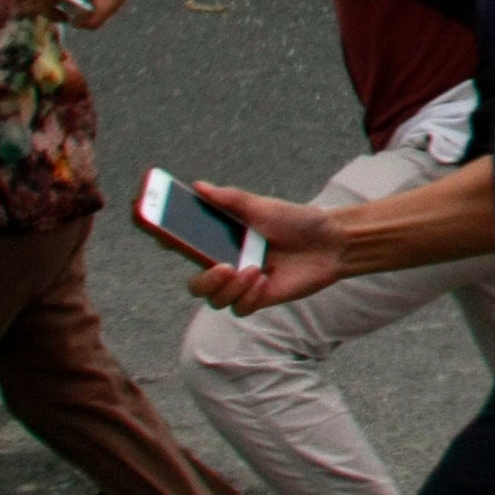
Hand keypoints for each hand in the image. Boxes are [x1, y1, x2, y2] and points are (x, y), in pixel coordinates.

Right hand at [185, 183, 346, 313]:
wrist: (332, 241)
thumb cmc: (298, 221)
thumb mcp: (264, 207)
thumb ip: (231, 200)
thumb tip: (197, 186)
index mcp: (223, 242)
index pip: (186, 248)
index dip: (169, 242)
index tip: (163, 236)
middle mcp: (228, 265)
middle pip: (196, 285)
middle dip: (204, 280)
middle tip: (223, 267)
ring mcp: (242, 285)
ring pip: (215, 300)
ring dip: (232, 287)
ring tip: (255, 269)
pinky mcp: (258, 299)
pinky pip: (239, 308)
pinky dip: (249, 295)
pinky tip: (265, 279)